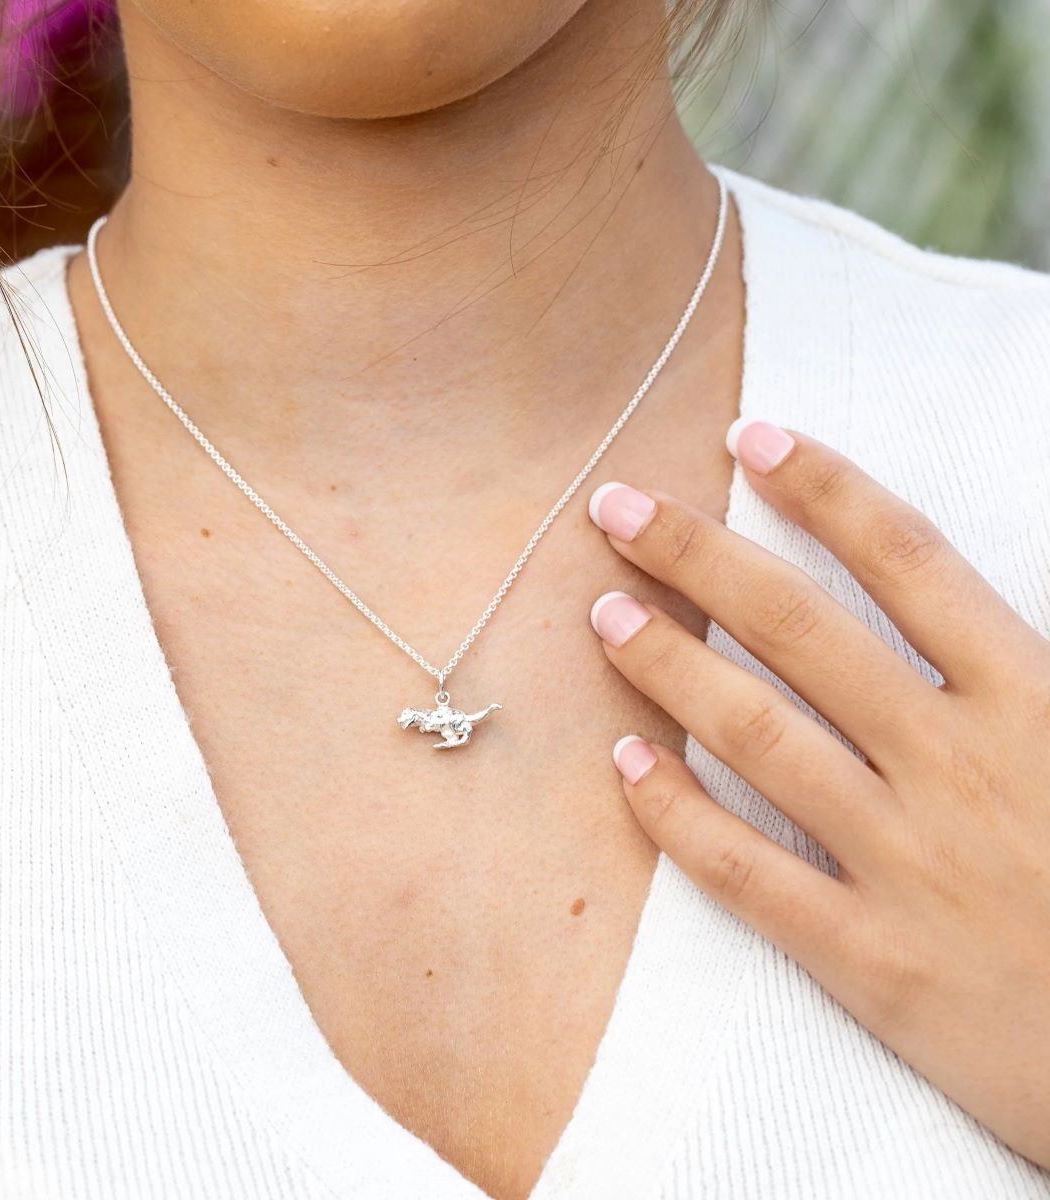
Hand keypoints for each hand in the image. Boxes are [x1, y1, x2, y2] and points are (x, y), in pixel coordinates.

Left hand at [586, 420, 1049, 1167]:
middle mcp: (958, 767)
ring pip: (758, 736)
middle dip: (700, 555)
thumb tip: (950, 595)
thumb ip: (1031, 666)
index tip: (750, 437)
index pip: (907, 561)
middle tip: (617, 506)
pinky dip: (677, 815)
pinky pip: (747, 874)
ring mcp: (907, 864)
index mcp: (1034, 703)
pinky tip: (625, 762)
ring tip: (603, 613)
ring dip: (669, 666)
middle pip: (801, 630)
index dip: (822, 488)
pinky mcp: (870, 960)